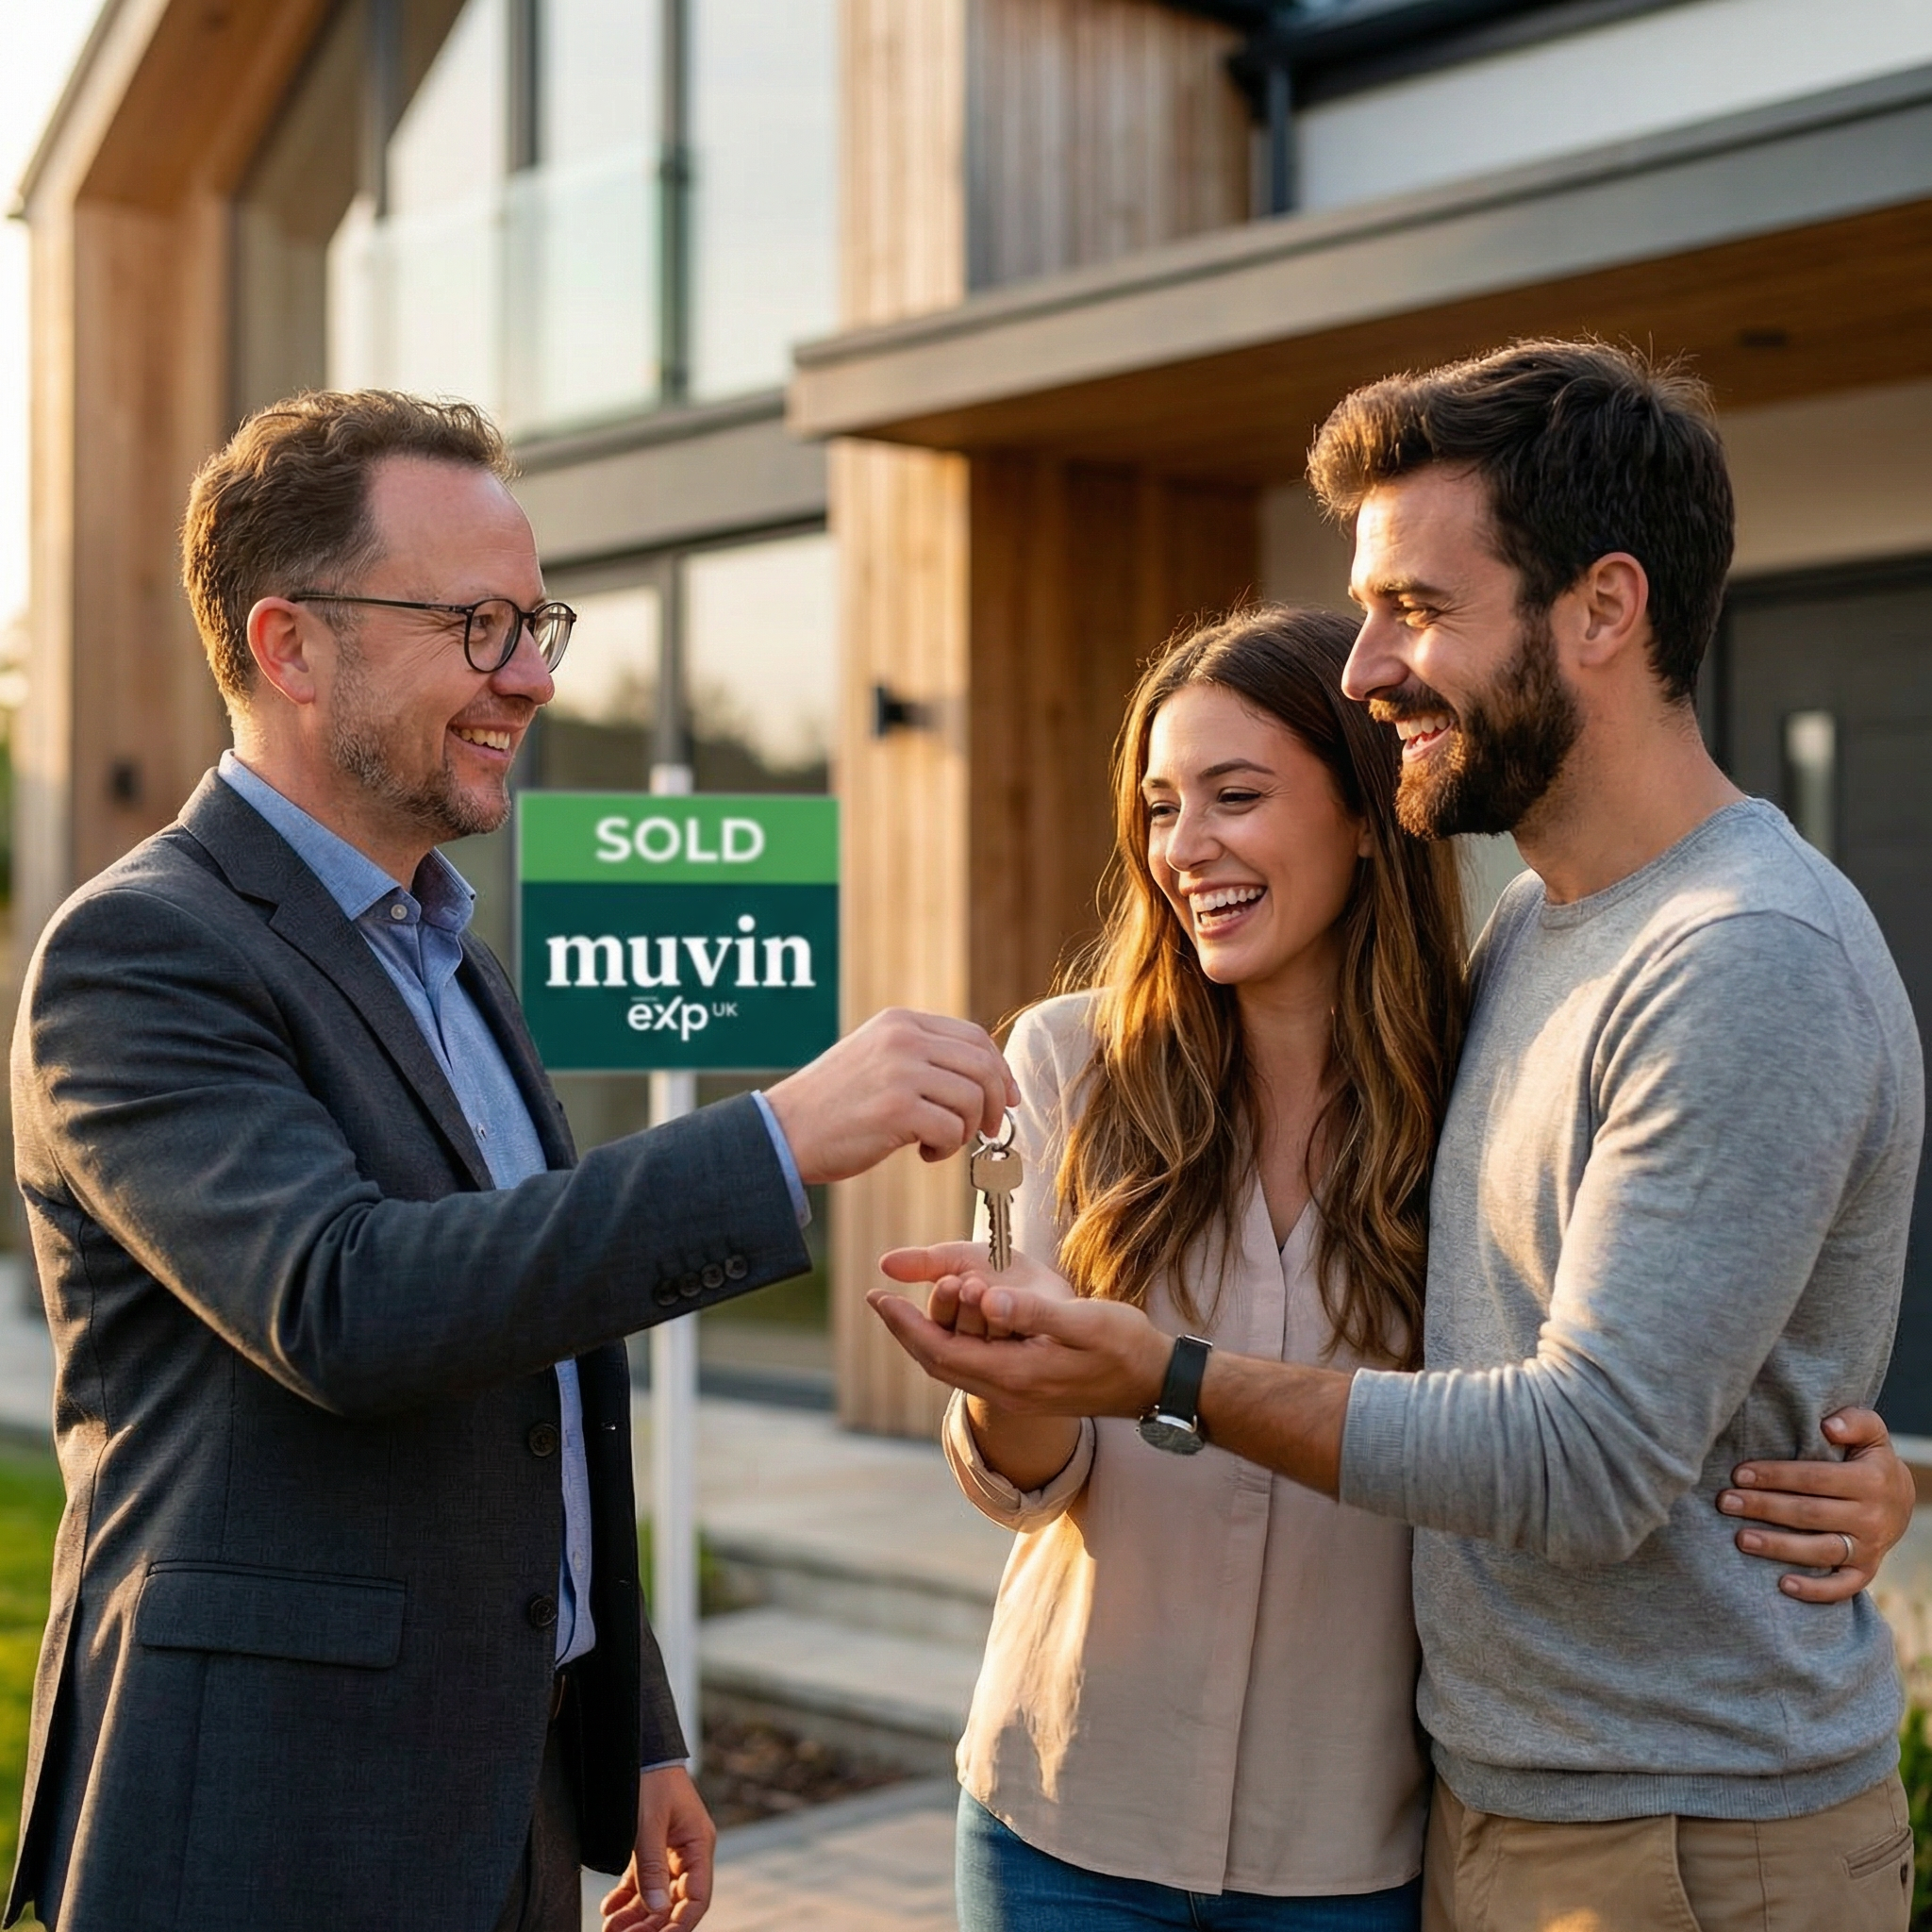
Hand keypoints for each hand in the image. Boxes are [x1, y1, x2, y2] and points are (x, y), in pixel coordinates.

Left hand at [601, 1764, 714, 1930]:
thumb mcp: (648, 1823)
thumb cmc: (648, 1779)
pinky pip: (642, 1881)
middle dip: (652, 1924)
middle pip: (674, 1901)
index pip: (697, 1897)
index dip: (680, 1924)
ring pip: (656, 1894)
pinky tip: (611, 1910)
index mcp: (698, 1844)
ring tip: (611, 1929)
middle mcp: (687, 1851)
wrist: (638, 1747)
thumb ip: (652, 1867)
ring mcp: (668, 1850)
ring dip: (636, 1915)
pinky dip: (627, 1898)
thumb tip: (658, 1910)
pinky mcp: (650, 1846)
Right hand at [764, 1010, 1016, 1185]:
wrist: (784, 1132)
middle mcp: (902, 1038)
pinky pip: (951, 1130)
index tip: (1005, 1098)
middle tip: (986, 1130)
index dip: (999, 1070)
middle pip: (983, 1066)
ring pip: (972, 1099)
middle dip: (994, 1104)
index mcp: (900, 1022)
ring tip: (938, 1141)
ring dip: (965, 1130)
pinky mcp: (896, 1109)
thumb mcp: (877, 1058)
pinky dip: (946, 1148)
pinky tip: (922, 1152)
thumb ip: (923, 1057)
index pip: (974, 1037)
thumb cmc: (834, 1105)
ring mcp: (899, 1071)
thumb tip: (986, 1078)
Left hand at [871, 1247, 1168, 1416]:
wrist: (1155, 1383)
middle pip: (939, 1365)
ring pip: (954, 1369)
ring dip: (926, 1339)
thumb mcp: (1083, 1323)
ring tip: (904, 1311)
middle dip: (905, 1332)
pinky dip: (951, 1346)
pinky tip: (951, 1326)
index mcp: (1015, 1375)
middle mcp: (1008, 1391)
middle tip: (877, 1301)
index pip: (941, 1352)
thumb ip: (1032, 1314)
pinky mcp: (1027, 1388)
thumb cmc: (1125, 1346)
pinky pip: (973, 1369)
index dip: (905, 1326)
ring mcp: (1017, 1394)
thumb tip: (984, 1301)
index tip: (877, 1298)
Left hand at [1718, 1407, 1917, 1602]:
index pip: (1815, 1478)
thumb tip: (1828, 1426)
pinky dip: (1815, 1590)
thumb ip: (1855, 1421)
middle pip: (1810, 1514)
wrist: (1902, 1499)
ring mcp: (1870, 1548)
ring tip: (1741, 1539)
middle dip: (1764, 1508)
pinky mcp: (1866, 1571)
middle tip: (1725, 1502)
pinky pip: (1843, 1587)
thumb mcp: (1872, 1432)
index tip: (1739, 1474)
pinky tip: (1782, 1585)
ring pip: (1821, 1551)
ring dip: (1779, 1547)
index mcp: (1871, 1481)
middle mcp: (1871, 1518)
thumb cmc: (1869, 1459)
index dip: (1775, 1476)